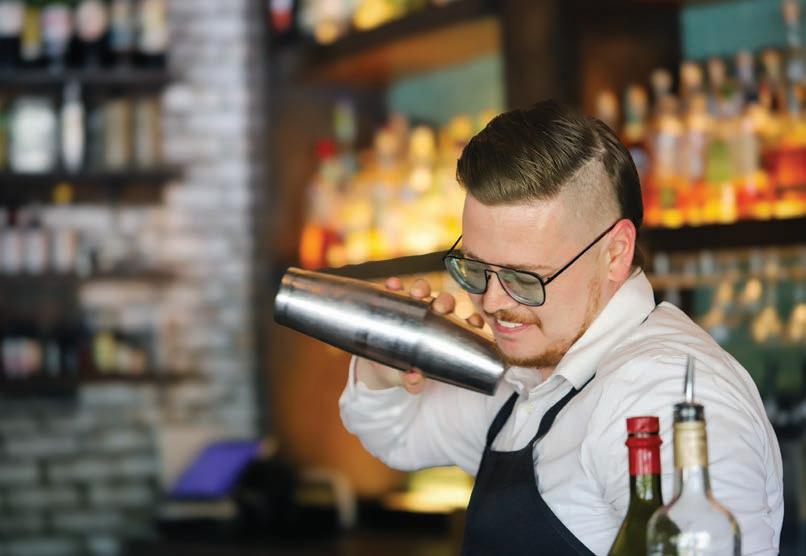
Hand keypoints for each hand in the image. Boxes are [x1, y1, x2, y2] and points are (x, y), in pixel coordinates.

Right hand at [375, 276, 484, 393]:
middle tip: (439, 307)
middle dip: (444, 301)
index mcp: (447, 332)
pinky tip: (393, 285)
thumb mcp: (412, 380)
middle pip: (445, 302)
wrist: (380, 366)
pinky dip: (395, 285)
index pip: (466, 322)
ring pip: (423, 291)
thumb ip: (414, 383)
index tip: (473, 322)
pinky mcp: (393, 302)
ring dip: (422, 288)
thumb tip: (413, 377)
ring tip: (416, 294)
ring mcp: (413, 307)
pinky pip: (395, 289)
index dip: (473, 320)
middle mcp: (432, 315)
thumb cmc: (405, 371)